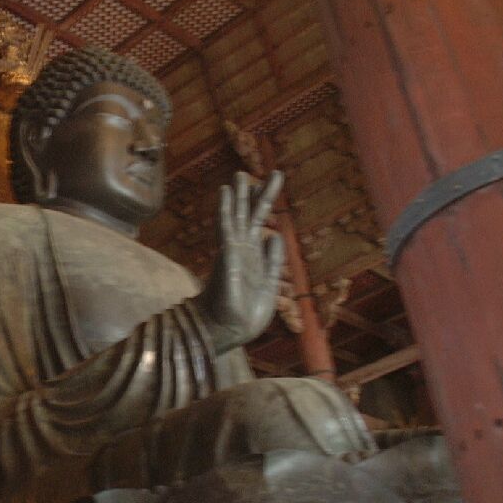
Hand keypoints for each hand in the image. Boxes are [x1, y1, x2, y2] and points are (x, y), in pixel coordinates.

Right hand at [194, 170, 284, 352]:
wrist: (231, 329)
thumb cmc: (247, 313)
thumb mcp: (269, 284)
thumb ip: (273, 260)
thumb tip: (276, 236)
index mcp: (255, 257)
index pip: (260, 225)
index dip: (264, 206)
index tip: (268, 186)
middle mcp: (243, 249)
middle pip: (251, 216)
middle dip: (258, 194)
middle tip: (269, 173)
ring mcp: (234, 250)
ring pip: (238, 216)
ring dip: (240, 195)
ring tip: (241, 174)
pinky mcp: (227, 253)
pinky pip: (226, 225)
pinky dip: (226, 207)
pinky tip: (226, 190)